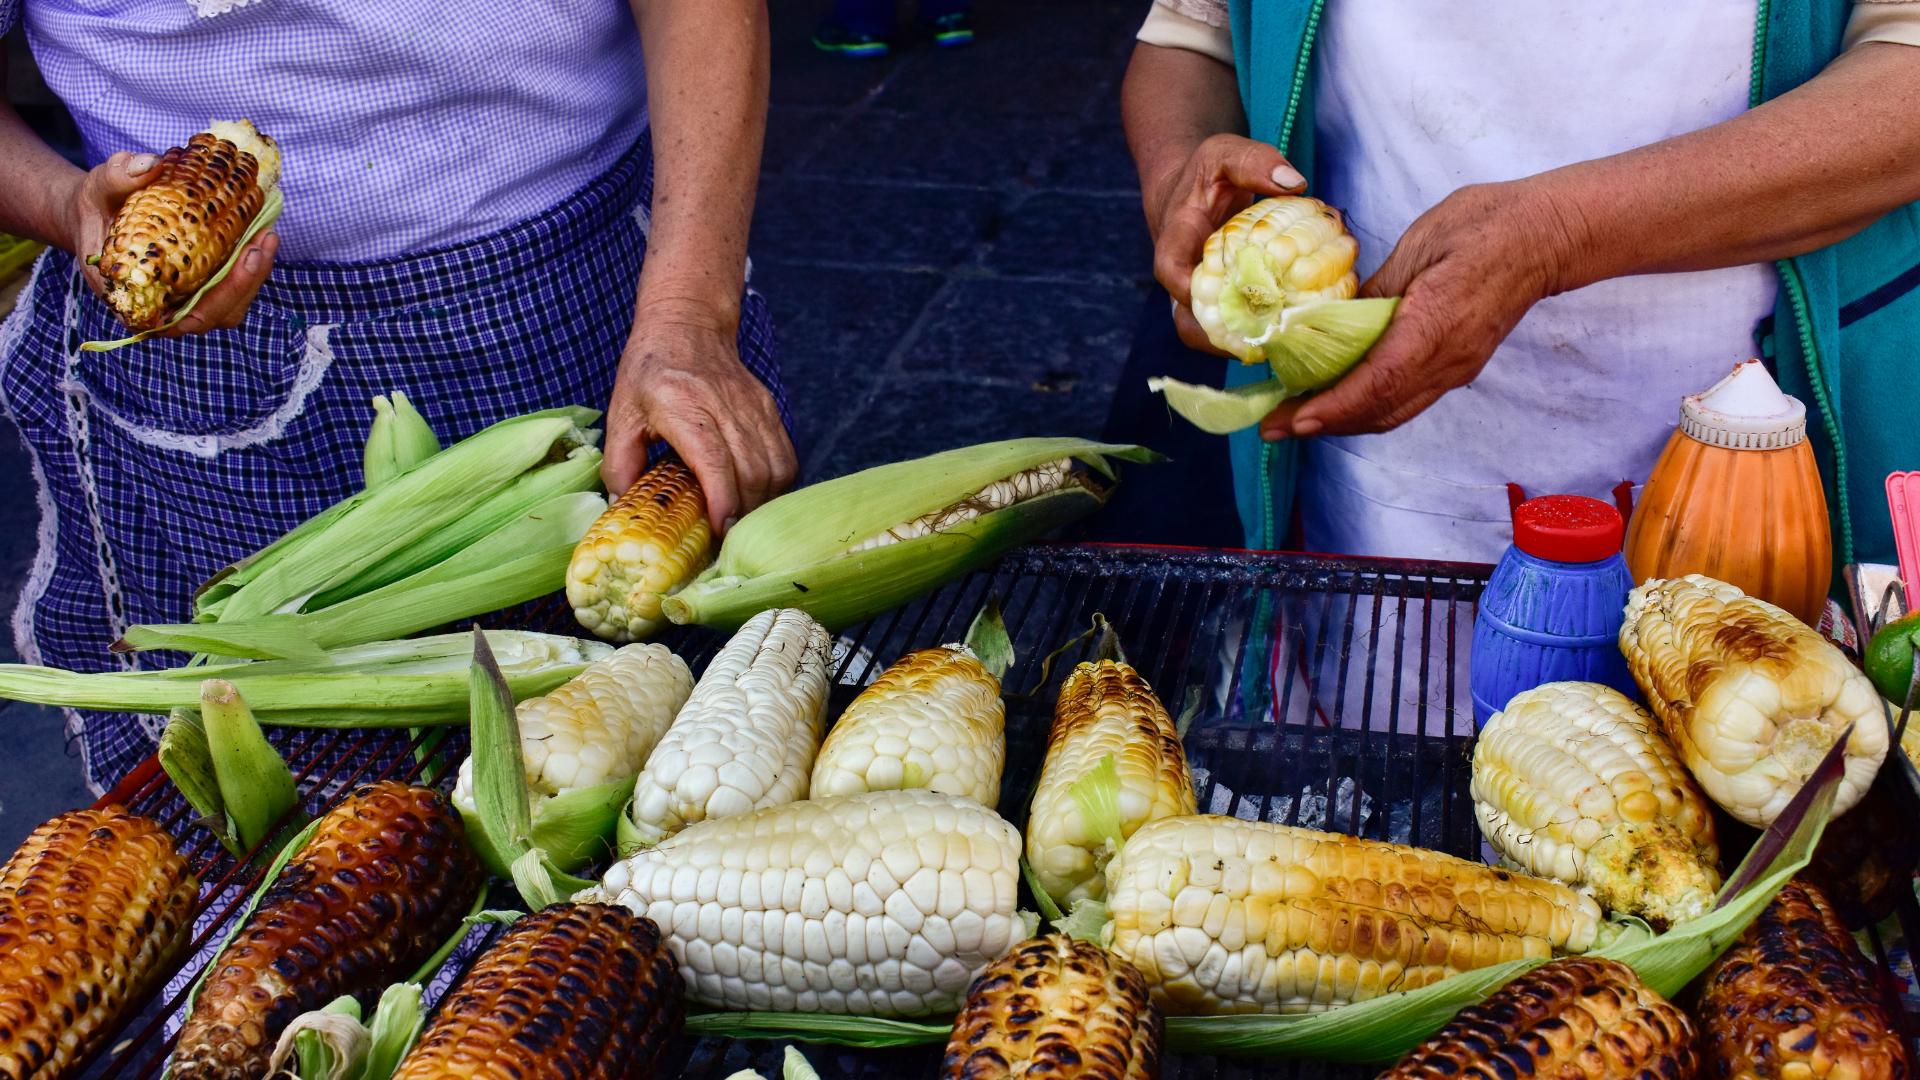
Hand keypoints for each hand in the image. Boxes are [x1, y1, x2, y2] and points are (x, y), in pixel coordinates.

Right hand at [65, 150, 277, 334]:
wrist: (99, 212)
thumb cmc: (96, 206)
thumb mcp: (99, 187)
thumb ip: (117, 177)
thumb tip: (150, 164)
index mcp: (133, 301)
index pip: (182, 319)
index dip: (218, 298)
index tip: (244, 261)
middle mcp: (162, 308)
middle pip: (217, 314)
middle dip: (247, 280)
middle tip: (265, 239)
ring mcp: (184, 299)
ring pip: (231, 303)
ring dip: (255, 272)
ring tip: (268, 234)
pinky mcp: (200, 285)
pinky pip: (232, 284)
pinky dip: (250, 261)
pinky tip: (262, 231)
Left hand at [602, 303, 795, 532]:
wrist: (688, 324)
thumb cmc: (649, 370)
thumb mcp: (621, 414)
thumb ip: (619, 463)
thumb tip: (621, 508)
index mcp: (682, 404)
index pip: (714, 459)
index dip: (721, 500)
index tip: (719, 529)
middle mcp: (724, 405)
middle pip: (750, 471)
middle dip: (742, 513)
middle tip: (724, 539)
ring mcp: (753, 407)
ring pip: (774, 468)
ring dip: (760, 503)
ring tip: (739, 520)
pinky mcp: (769, 410)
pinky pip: (784, 458)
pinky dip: (774, 485)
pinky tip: (754, 497)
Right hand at [1146, 134, 1305, 353]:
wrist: (1192, 192)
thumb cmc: (1207, 173)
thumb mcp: (1224, 154)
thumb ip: (1254, 162)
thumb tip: (1295, 184)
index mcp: (1177, 238)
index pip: (1169, 269)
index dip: (1188, 289)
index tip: (1220, 295)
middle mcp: (1184, 276)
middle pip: (1187, 321)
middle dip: (1220, 337)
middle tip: (1262, 339)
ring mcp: (1200, 296)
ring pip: (1209, 334)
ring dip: (1240, 345)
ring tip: (1280, 343)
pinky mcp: (1219, 304)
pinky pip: (1230, 330)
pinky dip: (1255, 335)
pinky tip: (1288, 330)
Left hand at [1259, 180, 1577, 439]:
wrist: (1547, 234)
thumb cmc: (1485, 225)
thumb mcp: (1417, 246)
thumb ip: (1375, 291)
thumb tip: (1331, 321)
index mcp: (1435, 326)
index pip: (1378, 383)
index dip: (1333, 407)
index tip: (1292, 420)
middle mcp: (1448, 361)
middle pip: (1380, 411)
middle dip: (1324, 423)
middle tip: (1273, 425)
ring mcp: (1457, 368)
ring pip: (1393, 412)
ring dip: (1343, 420)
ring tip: (1296, 418)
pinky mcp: (1459, 366)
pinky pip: (1407, 399)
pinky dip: (1367, 406)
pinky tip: (1339, 398)